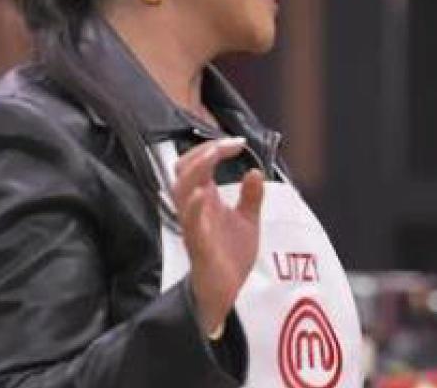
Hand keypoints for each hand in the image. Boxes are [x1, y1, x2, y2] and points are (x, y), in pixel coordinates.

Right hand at [171, 137, 264, 334]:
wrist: (226, 294)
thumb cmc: (229, 257)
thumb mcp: (247, 222)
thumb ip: (250, 197)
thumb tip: (255, 171)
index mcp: (205, 200)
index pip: (198, 164)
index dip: (214, 147)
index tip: (239, 143)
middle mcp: (195, 209)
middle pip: (183, 170)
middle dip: (203, 151)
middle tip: (229, 145)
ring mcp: (194, 225)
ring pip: (180, 191)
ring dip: (197, 170)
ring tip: (214, 155)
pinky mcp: (197, 245)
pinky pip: (189, 223)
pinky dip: (193, 206)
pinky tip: (202, 193)